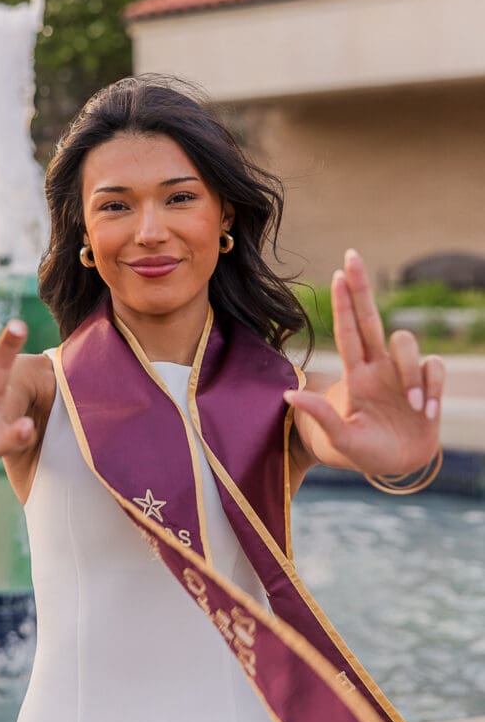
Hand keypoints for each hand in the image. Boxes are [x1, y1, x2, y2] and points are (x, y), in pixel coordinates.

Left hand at [284, 250, 443, 477]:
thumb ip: (321, 417)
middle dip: (361, 287)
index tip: (337, 274)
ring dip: (410, 373)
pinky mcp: (428, 383)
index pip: (348, 332)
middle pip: (371, 317)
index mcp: (356, 376)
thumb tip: (287, 396)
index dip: (343, 304)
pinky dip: (433, 388)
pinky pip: (434, 368)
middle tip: (352, 255)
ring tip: (412, 407)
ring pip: (407, 342)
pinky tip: (426, 413)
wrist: (400, 466)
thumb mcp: (342, 438)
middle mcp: (378, 367)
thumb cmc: (366, 452)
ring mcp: (404, 373)